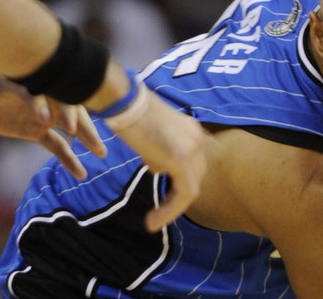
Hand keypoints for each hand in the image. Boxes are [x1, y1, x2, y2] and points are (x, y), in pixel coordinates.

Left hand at [0, 74, 106, 179]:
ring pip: (71, 128)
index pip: (65, 95)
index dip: (69, 110)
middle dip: (86, 128)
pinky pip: (57, 145)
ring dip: (86, 140)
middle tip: (97, 145)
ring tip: (101, 154)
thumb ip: (25, 96)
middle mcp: (50, 97)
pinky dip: (68, 159)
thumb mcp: (2, 86)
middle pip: (74, 112)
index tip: (69, 127)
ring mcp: (45, 114)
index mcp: (45, 82)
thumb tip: (45, 114)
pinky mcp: (37, 130)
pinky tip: (81, 173)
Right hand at [104, 92, 206, 232]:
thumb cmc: (130, 112)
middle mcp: (197, 138)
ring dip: (172, 208)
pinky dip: (169, 210)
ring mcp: (192, 149)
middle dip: (176, 197)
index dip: (180, 182)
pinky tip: (152, 220)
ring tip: (153, 220)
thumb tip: (158, 165)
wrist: (124, 102)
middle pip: (195, 176)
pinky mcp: (181, 160)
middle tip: (159, 212)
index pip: (192, 163)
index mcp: (191, 130)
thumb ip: (161, 148)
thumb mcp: (152, 132)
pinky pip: (183, 194)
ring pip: (191, 189)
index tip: (165, 198)